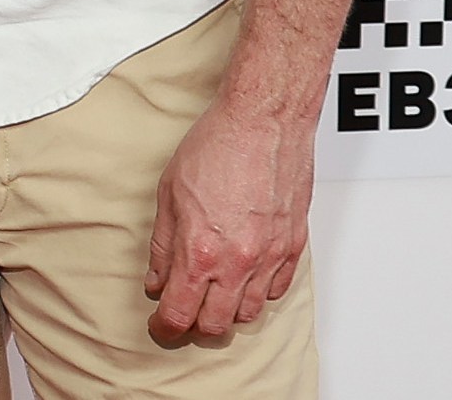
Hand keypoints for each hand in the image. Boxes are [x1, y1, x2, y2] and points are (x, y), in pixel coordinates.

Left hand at [144, 99, 312, 340]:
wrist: (263, 123)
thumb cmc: (216, 148)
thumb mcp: (168, 195)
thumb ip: (163, 246)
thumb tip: (158, 281)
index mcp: (201, 251)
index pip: (181, 314)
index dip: (166, 328)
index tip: (160, 326)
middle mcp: (239, 262)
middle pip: (217, 324)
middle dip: (196, 325)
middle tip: (184, 312)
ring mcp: (271, 257)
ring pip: (251, 313)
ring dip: (229, 311)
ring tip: (213, 294)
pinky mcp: (294, 246)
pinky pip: (278, 290)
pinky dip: (259, 292)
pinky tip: (244, 276)